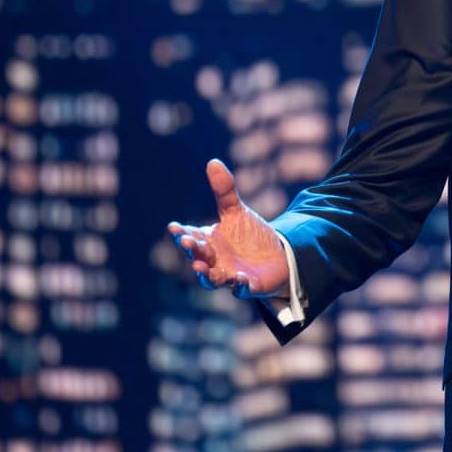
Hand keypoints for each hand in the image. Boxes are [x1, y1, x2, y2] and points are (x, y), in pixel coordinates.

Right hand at [167, 159, 289, 298]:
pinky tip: (239, 279)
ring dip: (206, 274)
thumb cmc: (250, 236)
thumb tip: (212, 162)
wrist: (276, 255)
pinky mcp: (248, 286)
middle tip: (188, 242)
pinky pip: (241, 289)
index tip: (174, 227)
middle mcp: (214, 261)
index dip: (181, 233)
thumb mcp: (237, 211)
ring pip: (212, 279)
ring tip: (200, 267)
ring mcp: (229, 275)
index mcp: (208, 242)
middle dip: (192, 251)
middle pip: (198, 257)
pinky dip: (239, 286)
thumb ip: (224, 191)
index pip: (190, 236)